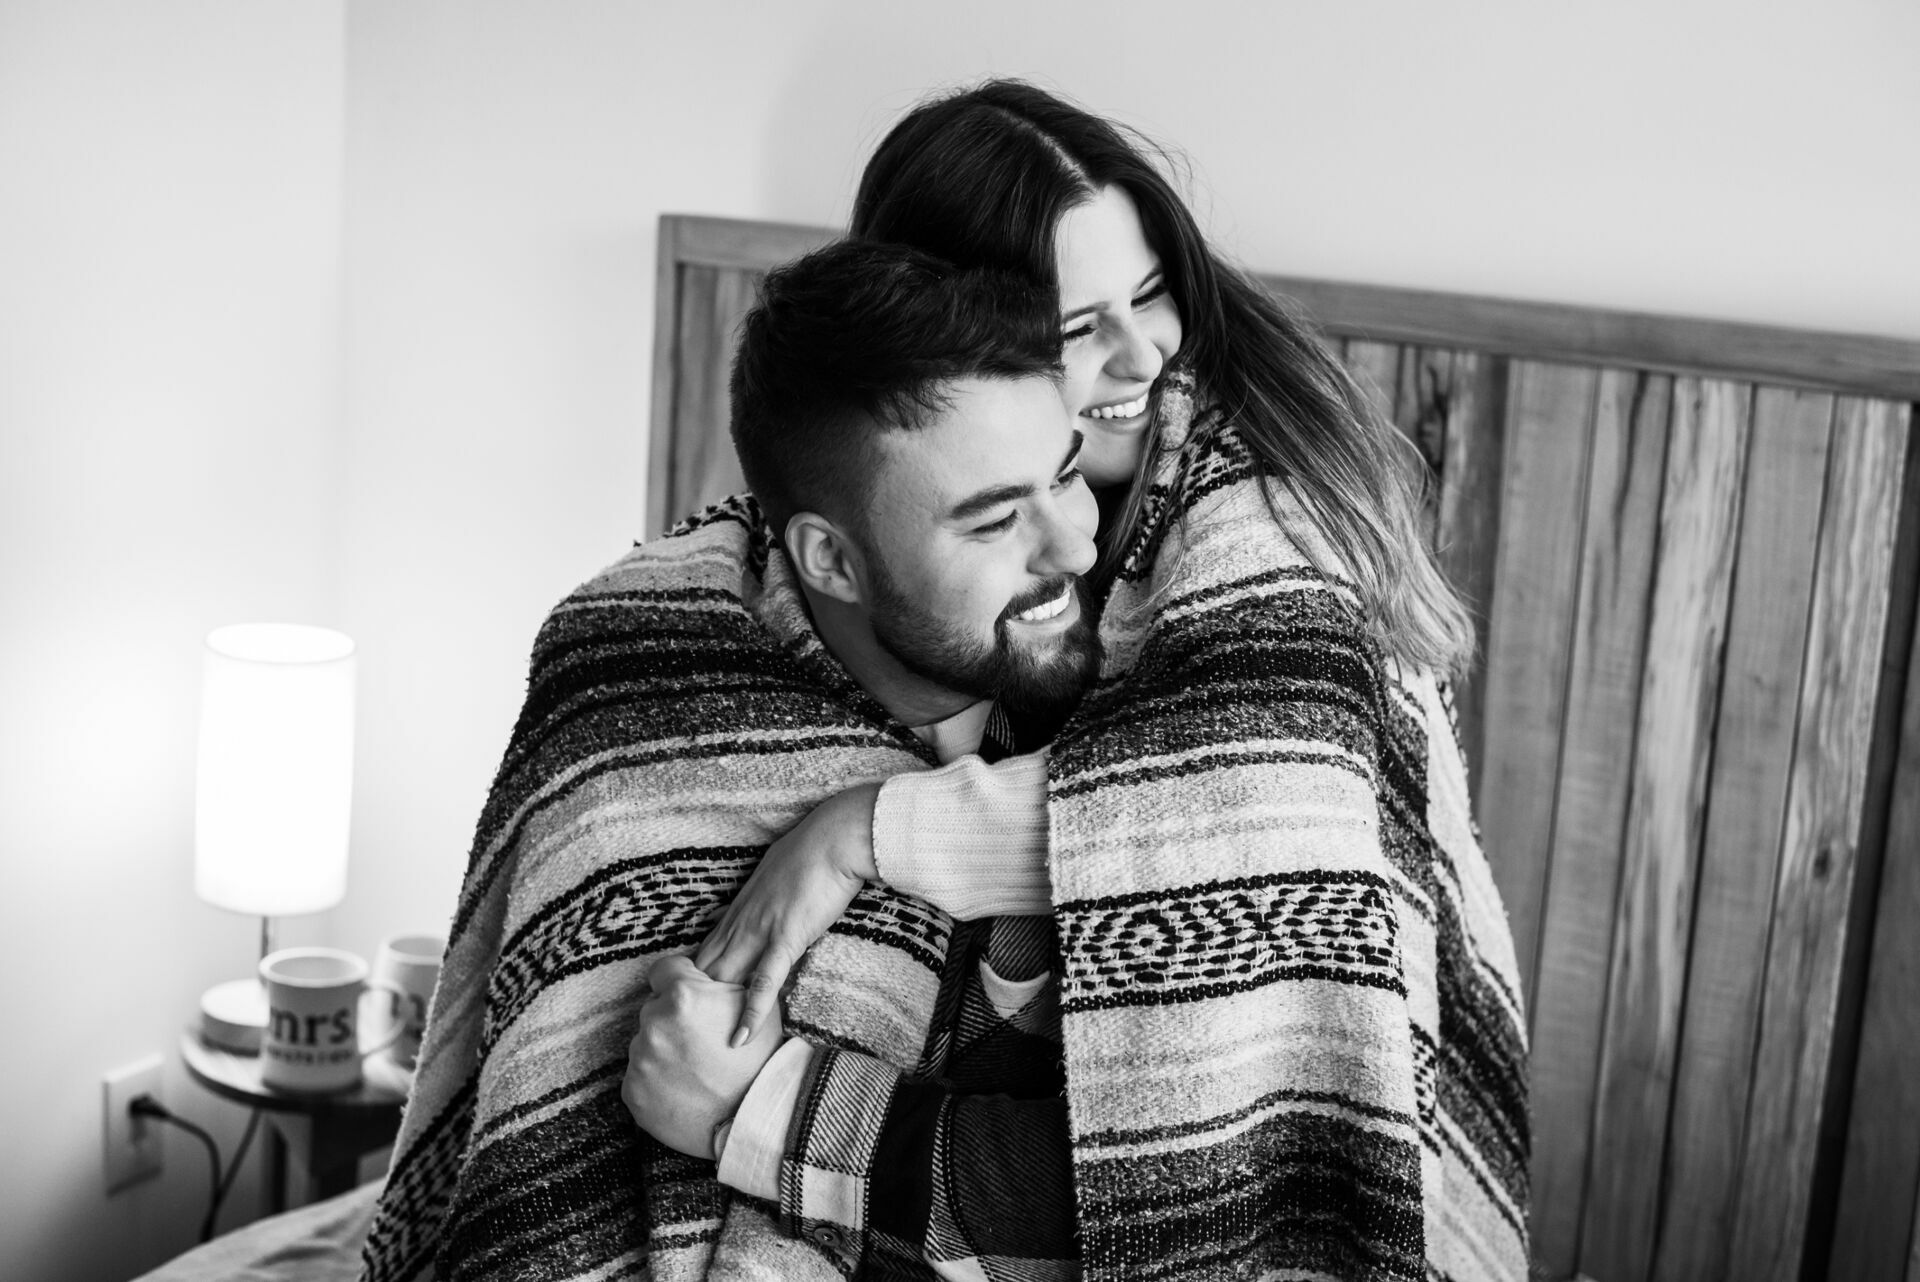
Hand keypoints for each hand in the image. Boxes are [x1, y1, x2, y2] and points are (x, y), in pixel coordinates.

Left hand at [622, 954, 782, 1157]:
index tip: (689, 997)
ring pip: (645, 1043)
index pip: (663, 970)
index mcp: (682, 995)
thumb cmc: (759, 1058)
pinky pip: (639, 1076)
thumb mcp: (754, 1004)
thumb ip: (723, 981)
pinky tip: (682, 1088)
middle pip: (654, 1009)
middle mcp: (654, 1023)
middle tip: (699, 1042)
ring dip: (664, 1051)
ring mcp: (640, 1059)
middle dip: (673, 1020)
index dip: (678, 979)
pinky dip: (656, 1081)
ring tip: (693, 1069)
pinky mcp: (632, 1091)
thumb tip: (708, 970)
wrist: (754, 1117)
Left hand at [695, 780, 880, 1048]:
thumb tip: (762, 912)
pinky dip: (751, 1011)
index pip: (703, 954)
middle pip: (705, 971)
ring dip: (712, 1012)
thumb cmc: (810, 853)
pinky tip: (740, 1036)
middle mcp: (740, 924)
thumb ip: (762, 902)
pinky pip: (764, 981)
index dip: (689, 983)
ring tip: (700, 1048)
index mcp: (737, 911)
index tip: (681, 1008)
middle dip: (690, 1004)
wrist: (833, 839)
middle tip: (681, 1036)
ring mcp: (759, 932)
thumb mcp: (774, 878)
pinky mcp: (785, 939)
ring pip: (725, 978)